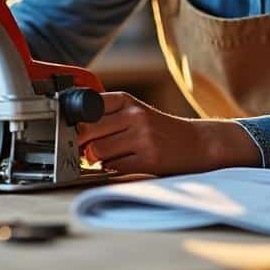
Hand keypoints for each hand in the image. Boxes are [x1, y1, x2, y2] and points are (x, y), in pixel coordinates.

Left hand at [75, 92, 261, 175]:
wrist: (197, 143)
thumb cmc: (160, 129)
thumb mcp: (135, 112)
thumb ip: (108, 116)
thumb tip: (74, 131)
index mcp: (127, 100)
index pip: (87, 107)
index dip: (75, 122)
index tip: (72, 131)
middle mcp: (135, 115)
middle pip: (88, 131)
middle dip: (81, 144)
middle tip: (85, 150)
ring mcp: (143, 137)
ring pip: (98, 151)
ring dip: (96, 159)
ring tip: (106, 157)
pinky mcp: (149, 158)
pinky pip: (114, 167)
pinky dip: (111, 168)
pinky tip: (121, 163)